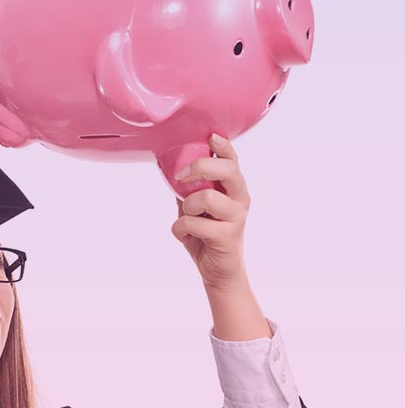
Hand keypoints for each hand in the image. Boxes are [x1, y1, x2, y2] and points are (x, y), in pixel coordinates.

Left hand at [170, 134, 251, 288]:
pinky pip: (191, 223)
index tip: (210, 137)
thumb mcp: (194, 205)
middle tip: (182, 177)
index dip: (223, 147)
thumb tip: (168, 165)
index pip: (232, 160)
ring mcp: (236, 216)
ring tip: (188, 217)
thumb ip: (188, 187)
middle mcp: (239, 198)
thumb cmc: (205, 234)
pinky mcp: (228, 235)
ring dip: (187, 207)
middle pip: (227, 170)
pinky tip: (187, 236)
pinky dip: (180, 229)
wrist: (217, 270)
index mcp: (232, 188)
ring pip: (205, 197)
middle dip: (200, 168)